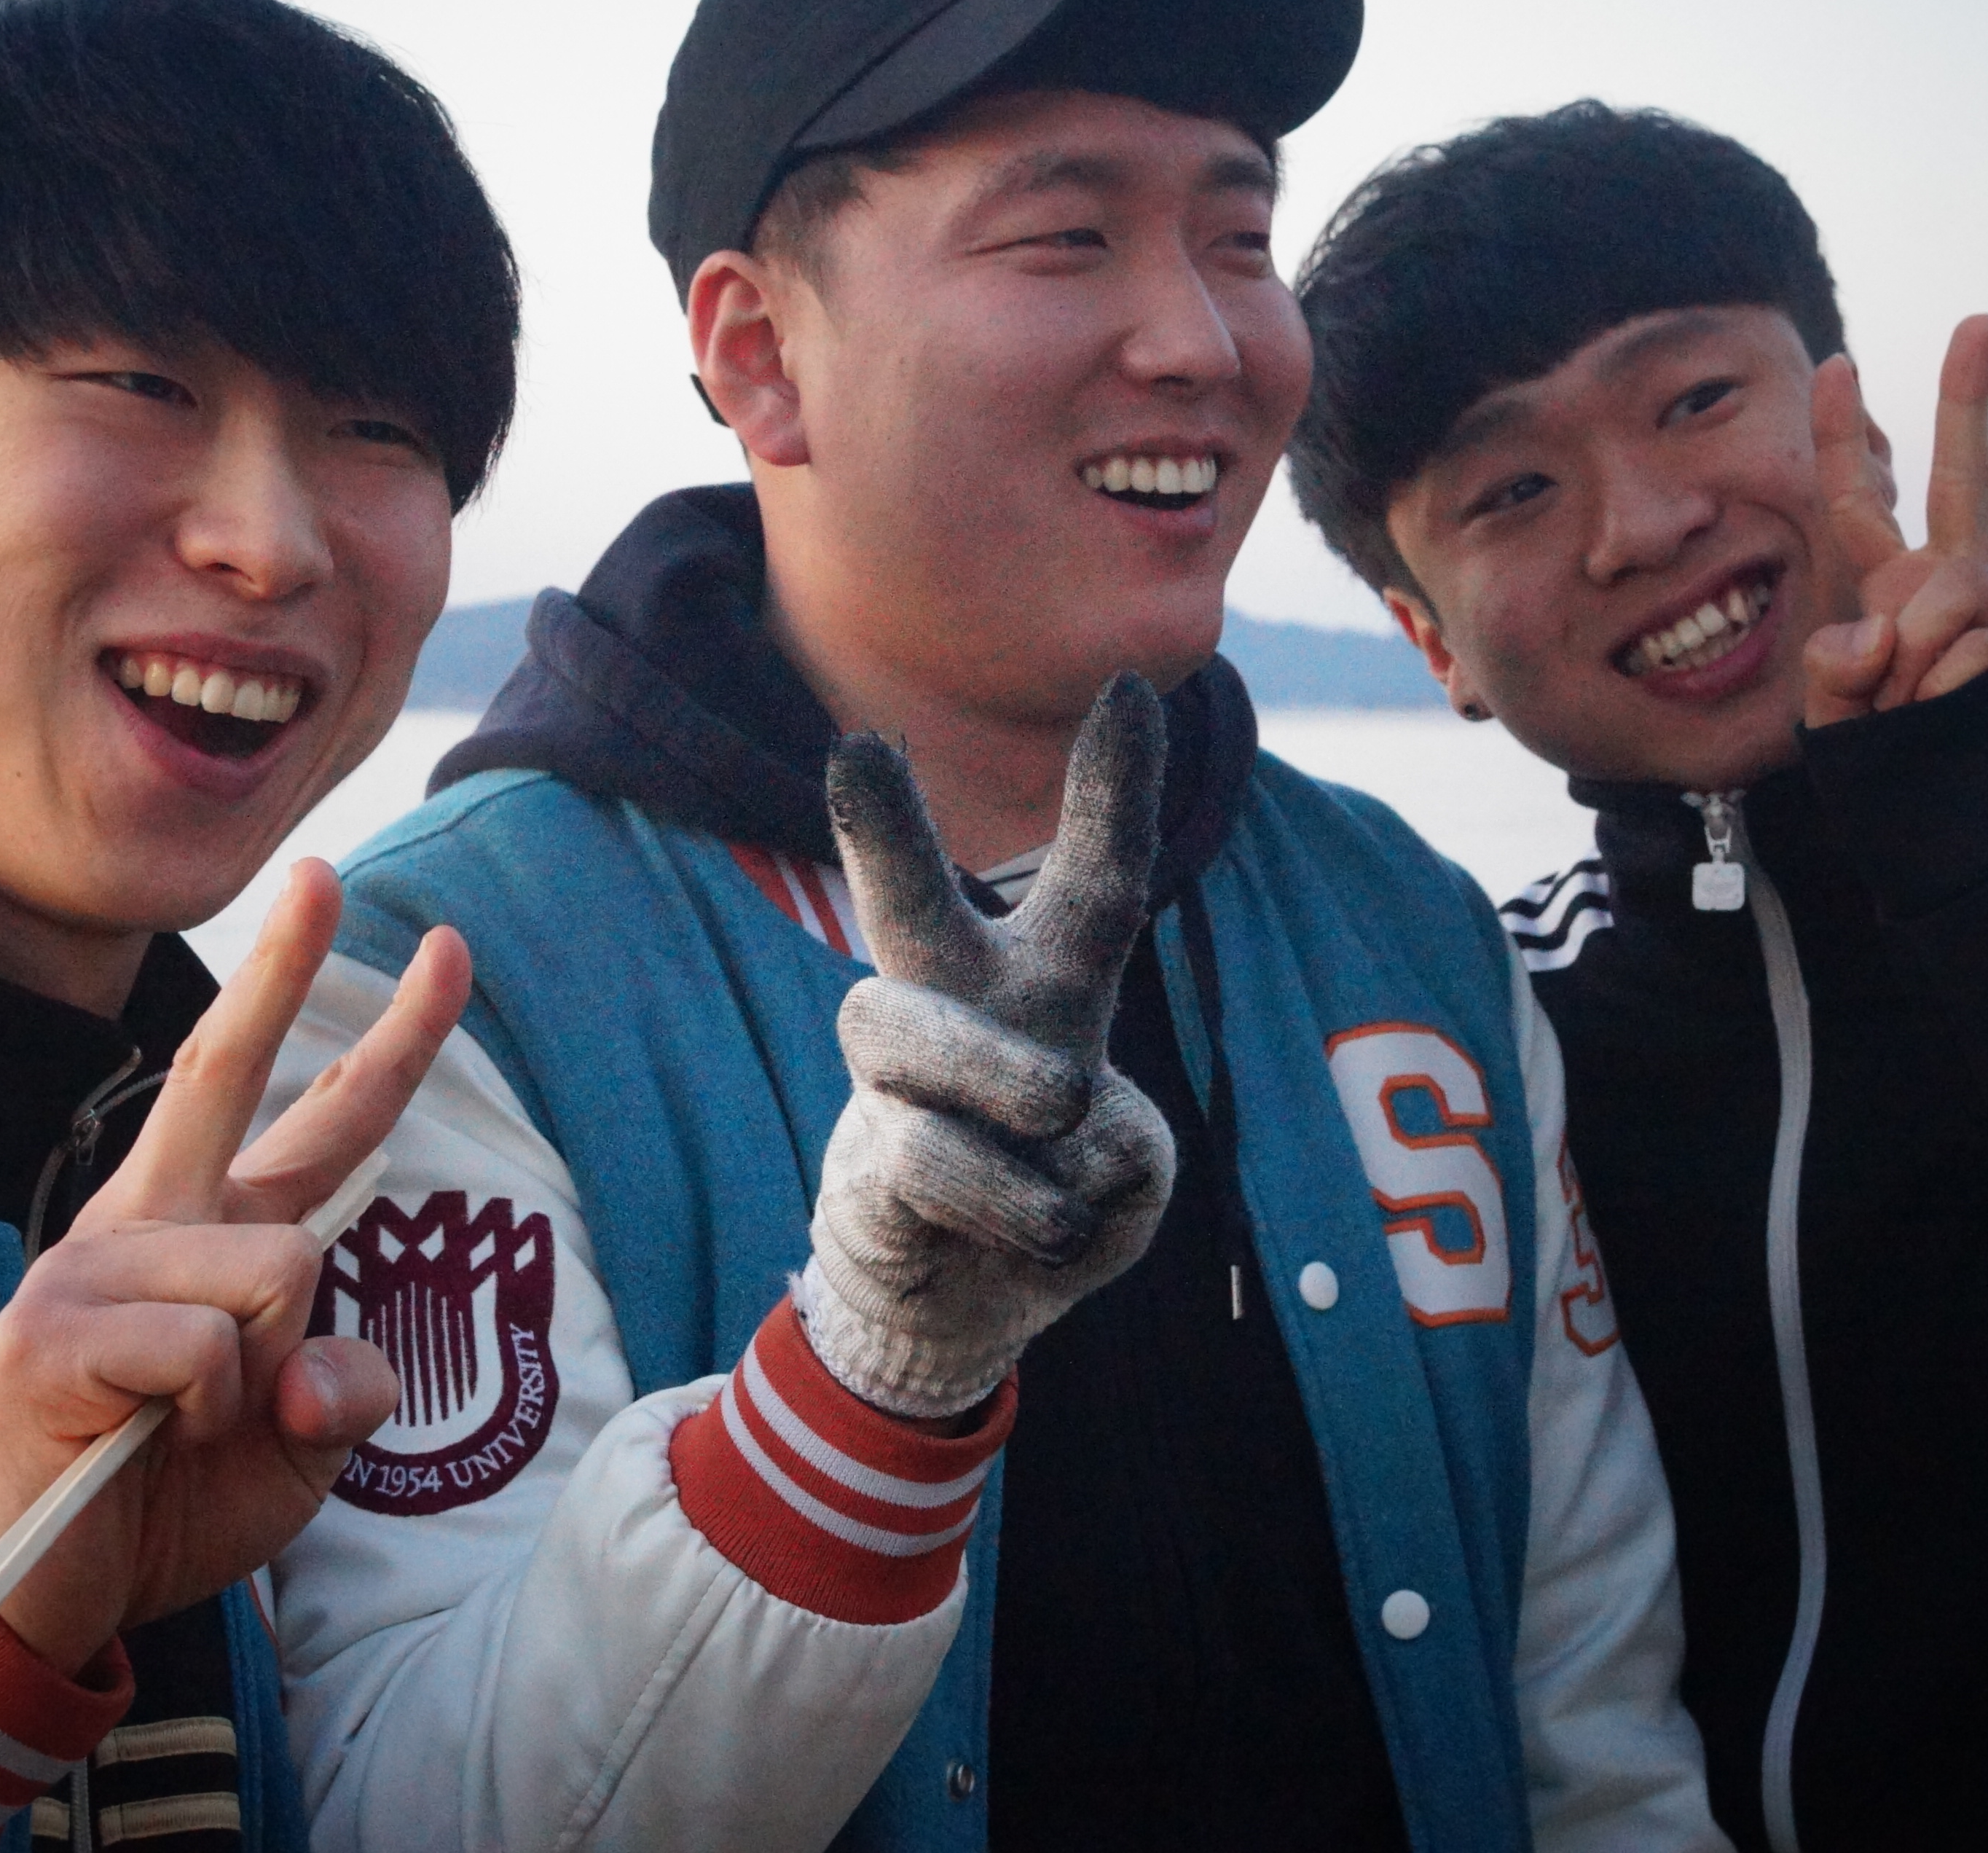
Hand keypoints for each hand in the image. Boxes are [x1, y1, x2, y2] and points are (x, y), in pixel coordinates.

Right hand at [0, 863, 470, 1667]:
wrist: (46, 1586)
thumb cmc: (170, 1495)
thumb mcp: (302, 1446)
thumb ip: (345, 1384)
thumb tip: (321, 1363)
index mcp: (214, 1232)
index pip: (318, 1119)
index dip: (388, 1039)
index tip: (442, 948)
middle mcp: (152, 1219)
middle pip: (225, 1066)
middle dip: (281, 965)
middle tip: (319, 870)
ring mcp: (95, 1264)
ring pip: (273, 1267)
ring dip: (265, 1375)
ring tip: (192, 1429)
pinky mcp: (54, 1329)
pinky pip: (206, 1349)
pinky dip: (209, 1414)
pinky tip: (150, 1439)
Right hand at [797, 674, 1177, 1421]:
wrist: (964, 1301)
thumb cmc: (1052, 1192)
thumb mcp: (1128, 1166)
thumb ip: (1119, 1152)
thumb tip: (1060, 1142)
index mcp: (1047, 980)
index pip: (1092, 879)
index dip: (1115, 791)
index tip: (1131, 686)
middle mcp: (956, 1002)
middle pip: (914, 907)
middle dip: (887, 831)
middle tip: (856, 747)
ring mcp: (898, 1081)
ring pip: (943, 1051)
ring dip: (1018, 1091)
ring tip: (1068, 1123)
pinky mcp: (870, 1163)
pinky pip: (942, 1165)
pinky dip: (1024, 1206)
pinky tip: (1049, 1229)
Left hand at [1801, 313, 1987, 725]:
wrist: (1979, 827)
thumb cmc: (1901, 764)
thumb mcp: (1838, 715)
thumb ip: (1835, 668)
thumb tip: (1881, 629)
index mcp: (1899, 587)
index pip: (1861, 503)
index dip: (1839, 438)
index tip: (1834, 363)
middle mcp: (1956, 581)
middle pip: (1965, 480)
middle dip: (1967, 398)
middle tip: (1978, 318)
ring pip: (1932, 611)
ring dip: (1904, 678)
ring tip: (1918, 716)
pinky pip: (1959, 660)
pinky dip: (1936, 702)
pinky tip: (1955, 724)